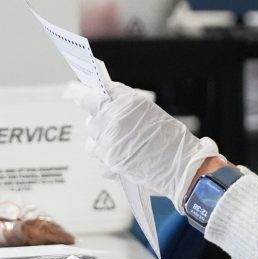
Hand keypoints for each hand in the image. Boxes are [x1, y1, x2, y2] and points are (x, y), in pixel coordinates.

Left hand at [66, 80, 220, 202]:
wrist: (182, 167)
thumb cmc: (169, 136)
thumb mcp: (147, 109)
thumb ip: (121, 99)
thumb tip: (102, 91)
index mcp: (121, 107)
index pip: (90, 98)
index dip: (82, 96)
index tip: (76, 94)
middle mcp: (111, 125)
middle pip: (91, 122)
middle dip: (100, 123)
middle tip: (116, 126)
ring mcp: (108, 147)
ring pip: (91, 143)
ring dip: (102, 143)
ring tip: (121, 144)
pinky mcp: (110, 166)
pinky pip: (99, 161)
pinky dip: (108, 160)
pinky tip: (124, 158)